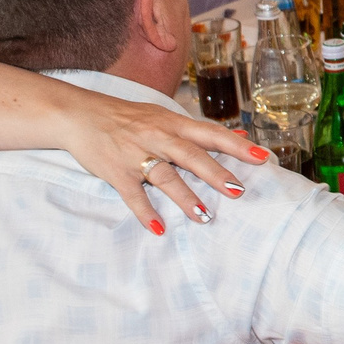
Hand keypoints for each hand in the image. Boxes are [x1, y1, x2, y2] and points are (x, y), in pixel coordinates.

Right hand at [57, 95, 267, 234]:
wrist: (80, 115)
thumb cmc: (127, 117)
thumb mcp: (164, 116)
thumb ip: (200, 130)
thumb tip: (240, 133)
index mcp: (173, 123)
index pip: (211, 133)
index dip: (238, 145)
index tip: (263, 157)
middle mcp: (157, 136)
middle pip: (191, 155)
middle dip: (216, 173)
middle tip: (238, 191)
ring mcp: (136, 154)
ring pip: (164, 176)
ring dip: (185, 197)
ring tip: (204, 217)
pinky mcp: (115, 171)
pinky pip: (132, 194)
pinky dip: (145, 212)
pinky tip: (158, 228)